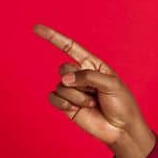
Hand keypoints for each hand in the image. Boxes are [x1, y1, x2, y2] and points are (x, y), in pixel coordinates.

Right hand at [34, 24, 155, 157]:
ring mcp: (72, 91)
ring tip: (92, 104)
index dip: (53, 37)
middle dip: (78, 81)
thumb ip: (87, 76)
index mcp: (92, 65)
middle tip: (95, 93)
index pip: (69, 47)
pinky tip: (73, 109)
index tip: (36, 28)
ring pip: (61, 85)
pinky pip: (53, 97)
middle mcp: (80, 75)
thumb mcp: (111, 84)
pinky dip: (63, 102)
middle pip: (64, 68)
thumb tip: (64, 79)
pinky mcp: (66, 105)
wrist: (121, 129)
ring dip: (77, 96)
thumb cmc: (121, 104)